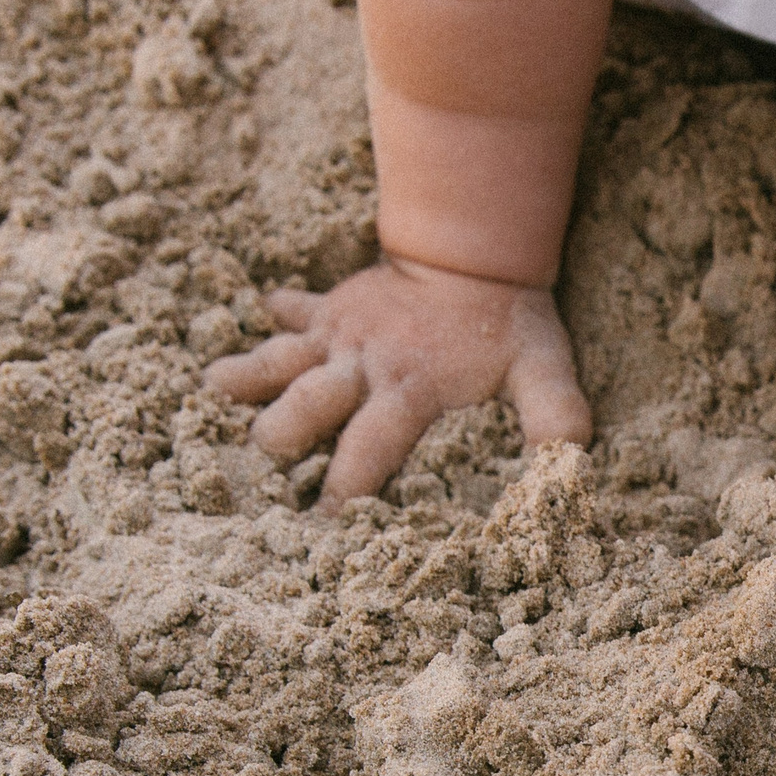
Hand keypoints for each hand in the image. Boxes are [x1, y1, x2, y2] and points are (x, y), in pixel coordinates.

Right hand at [204, 257, 591, 505]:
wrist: (480, 251)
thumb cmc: (509, 324)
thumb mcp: (543, 371)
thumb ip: (554, 418)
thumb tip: (566, 470)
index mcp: (408, 387)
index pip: (370, 447)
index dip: (348, 487)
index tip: (327, 524)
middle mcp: (363, 362)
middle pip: (306, 405)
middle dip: (280, 437)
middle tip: (252, 467)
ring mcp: (340, 334)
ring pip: (280, 360)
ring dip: (247, 377)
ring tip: (210, 390)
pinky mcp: (329, 310)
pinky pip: (290, 313)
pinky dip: (272, 320)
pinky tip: (244, 329)